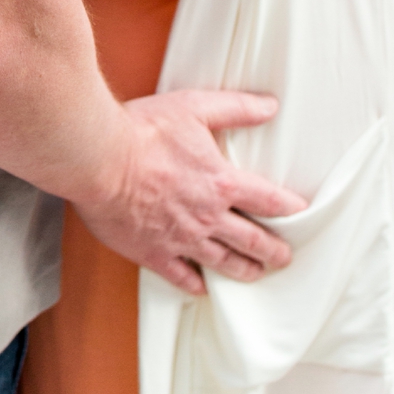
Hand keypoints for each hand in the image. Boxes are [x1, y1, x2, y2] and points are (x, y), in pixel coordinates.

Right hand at [71, 89, 308, 294]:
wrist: (95, 158)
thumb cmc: (140, 131)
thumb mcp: (191, 107)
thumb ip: (234, 108)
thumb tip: (269, 106)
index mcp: (221, 182)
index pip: (269, 201)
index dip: (289, 207)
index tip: (298, 212)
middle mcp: (208, 216)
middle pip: (254, 241)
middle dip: (274, 251)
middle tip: (284, 256)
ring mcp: (182, 238)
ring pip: (225, 263)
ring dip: (245, 270)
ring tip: (255, 273)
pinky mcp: (153, 252)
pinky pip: (182, 277)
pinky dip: (196, 285)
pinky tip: (202, 287)